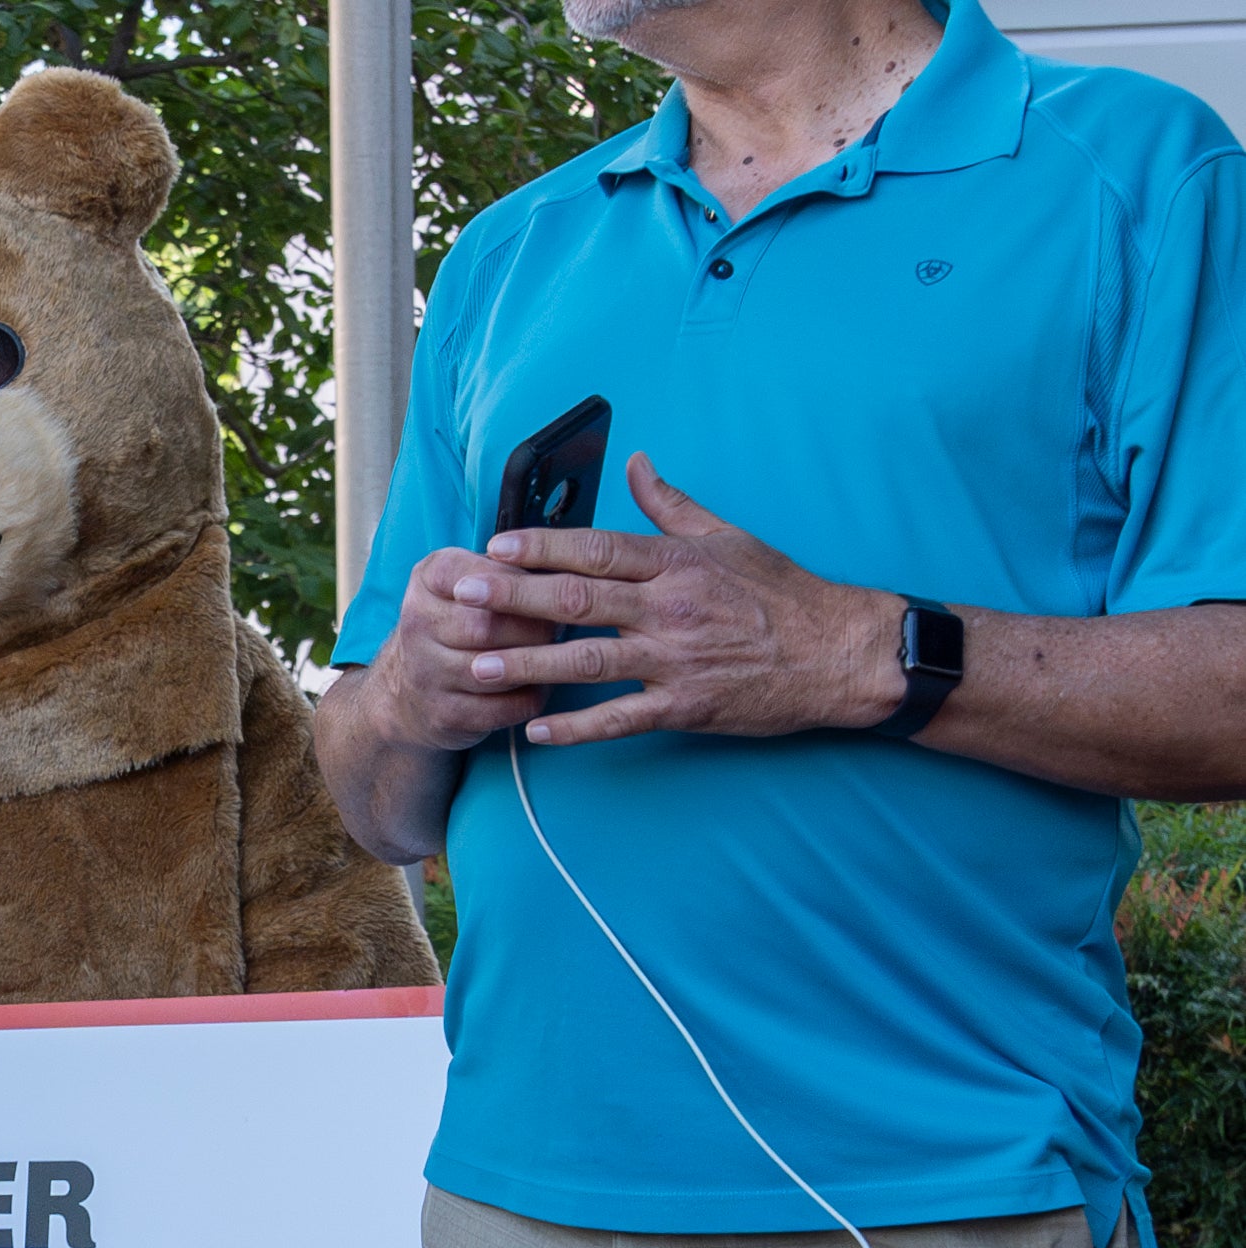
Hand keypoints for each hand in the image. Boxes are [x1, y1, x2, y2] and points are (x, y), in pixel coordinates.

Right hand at [356, 543, 563, 756]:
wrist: (405, 690)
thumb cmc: (457, 623)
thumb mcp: (469, 581)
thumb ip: (508, 568)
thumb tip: (568, 563)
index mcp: (427, 579)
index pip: (482, 576)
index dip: (523, 586)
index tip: (547, 590)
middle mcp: (418, 623)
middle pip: (488, 625)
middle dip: (534, 628)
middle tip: (558, 628)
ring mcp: (425, 673)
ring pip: (497, 670)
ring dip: (535, 665)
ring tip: (553, 656)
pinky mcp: (444, 714)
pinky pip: (503, 708)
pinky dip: (530, 698)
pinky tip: (536, 686)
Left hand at [453, 453, 902, 744]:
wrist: (841, 653)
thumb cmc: (783, 592)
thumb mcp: (728, 537)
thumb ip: (671, 503)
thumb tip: (635, 462)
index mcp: (677, 563)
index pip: (597, 548)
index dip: (541, 546)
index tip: (495, 545)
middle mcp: (671, 608)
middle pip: (578, 599)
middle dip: (515, 597)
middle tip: (464, 596)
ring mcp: (676, 659)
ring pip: (588, 661)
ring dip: (528, 662)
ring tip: (476, 665)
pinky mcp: (687, 706)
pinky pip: (620, 719)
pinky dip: (576, 727)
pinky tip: (535, 728)